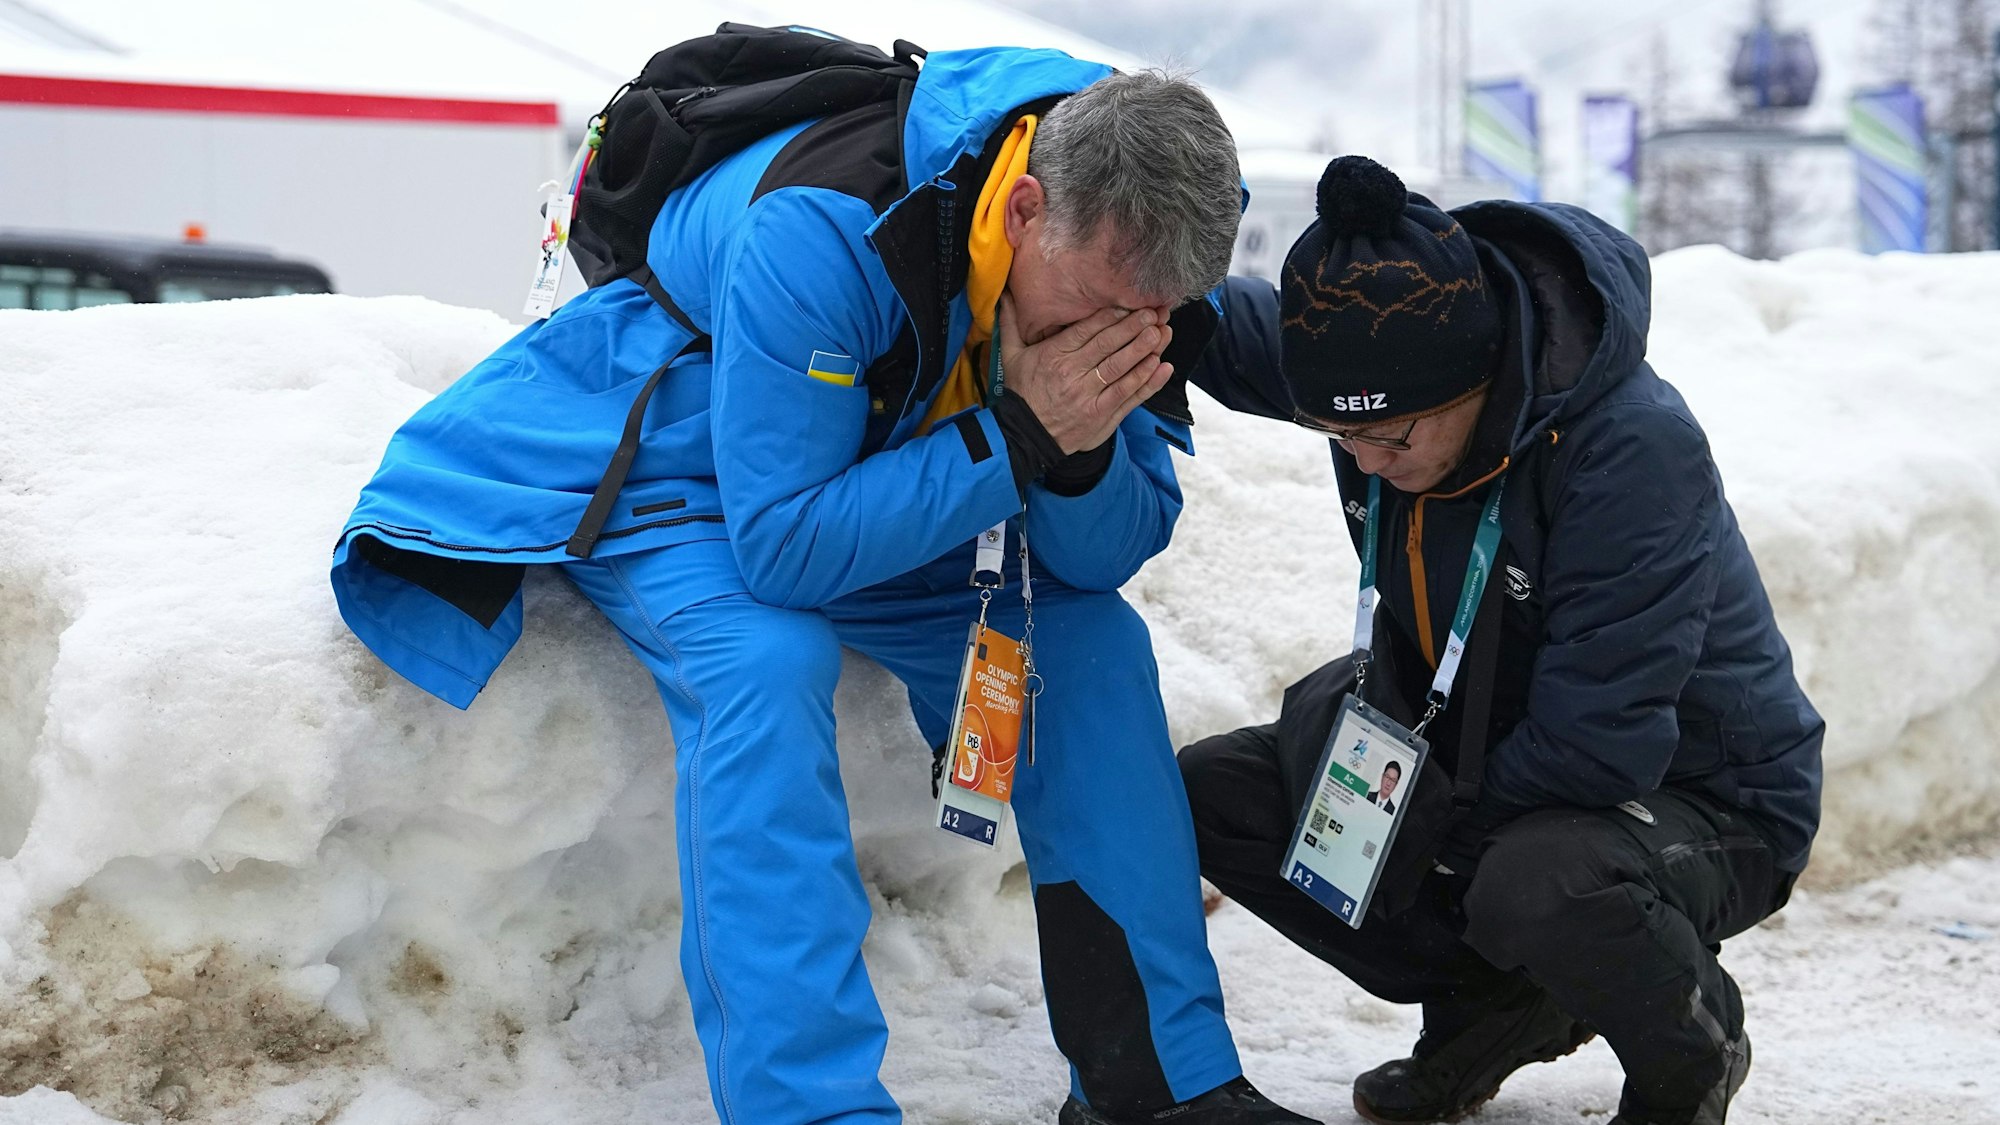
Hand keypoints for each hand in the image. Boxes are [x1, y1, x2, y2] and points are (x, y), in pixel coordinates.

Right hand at [999, 293, 1174, 454]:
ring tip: (1163, 333)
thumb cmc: (1022, 393)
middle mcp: (1073, 374)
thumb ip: (1011, 324)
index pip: (1088, 330)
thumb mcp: (1012, 357)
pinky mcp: (1102, 416)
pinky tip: (1162, 367)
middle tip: (1154, 313)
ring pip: (1122, 369)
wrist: (1025, 437)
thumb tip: (1004, 295)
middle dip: (1135, 327)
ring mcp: (1089, 397)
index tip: (1130, 304)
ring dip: (1145, 350)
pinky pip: (1128, 395)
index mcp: (1054, 355)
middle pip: (1109, 346)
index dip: (1112, 316)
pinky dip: (1147, 382)